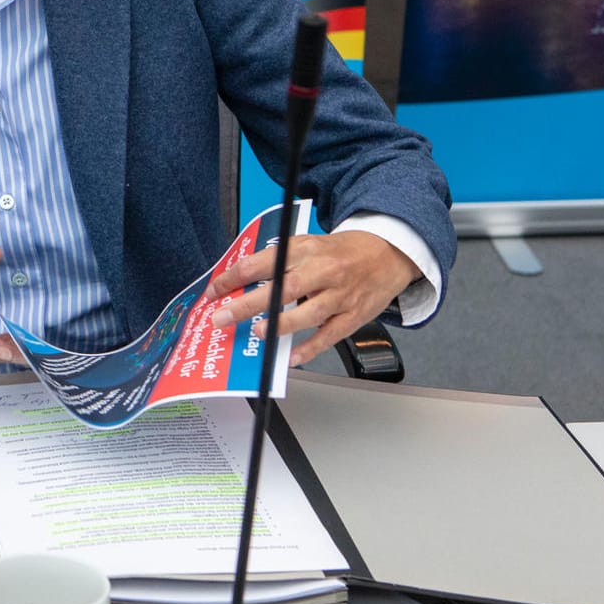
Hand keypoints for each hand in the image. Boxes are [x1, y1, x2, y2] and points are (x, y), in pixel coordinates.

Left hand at [205, 230, 419, 366]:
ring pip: (309, 312)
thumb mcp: (306, 245)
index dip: (234, 278)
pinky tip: (292, 358)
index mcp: (304, 250)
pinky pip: (330, 335)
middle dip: (249, 303)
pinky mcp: (353, 316)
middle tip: (223, 317)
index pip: (262, 263)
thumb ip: (277, 262)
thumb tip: (240, 283)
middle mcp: (322, 271)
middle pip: (283, 288)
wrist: (388, 253)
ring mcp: (340, 295)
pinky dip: (310, 348)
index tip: (215, 292)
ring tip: (258, 332)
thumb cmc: (339, 252)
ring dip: (281, 324)